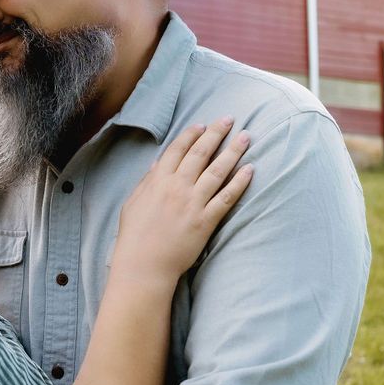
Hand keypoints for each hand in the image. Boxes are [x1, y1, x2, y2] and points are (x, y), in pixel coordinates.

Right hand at [115, 117, 251, 283]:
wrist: (143, 265)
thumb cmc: (134, 236)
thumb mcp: (133, 203)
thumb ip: (146, 181)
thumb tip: (157, 163)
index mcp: (158, 180)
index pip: (177, 149)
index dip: (191, 134)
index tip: (202, 124)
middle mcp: (177, 187)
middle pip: (201, 153)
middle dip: (216, 133)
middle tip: (229, 119)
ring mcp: (193, 203)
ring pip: (217, 170)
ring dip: (233, 151)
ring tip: (246, 137)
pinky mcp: (206, 221)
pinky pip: (227, 197)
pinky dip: (239, 181)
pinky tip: (250, 169)